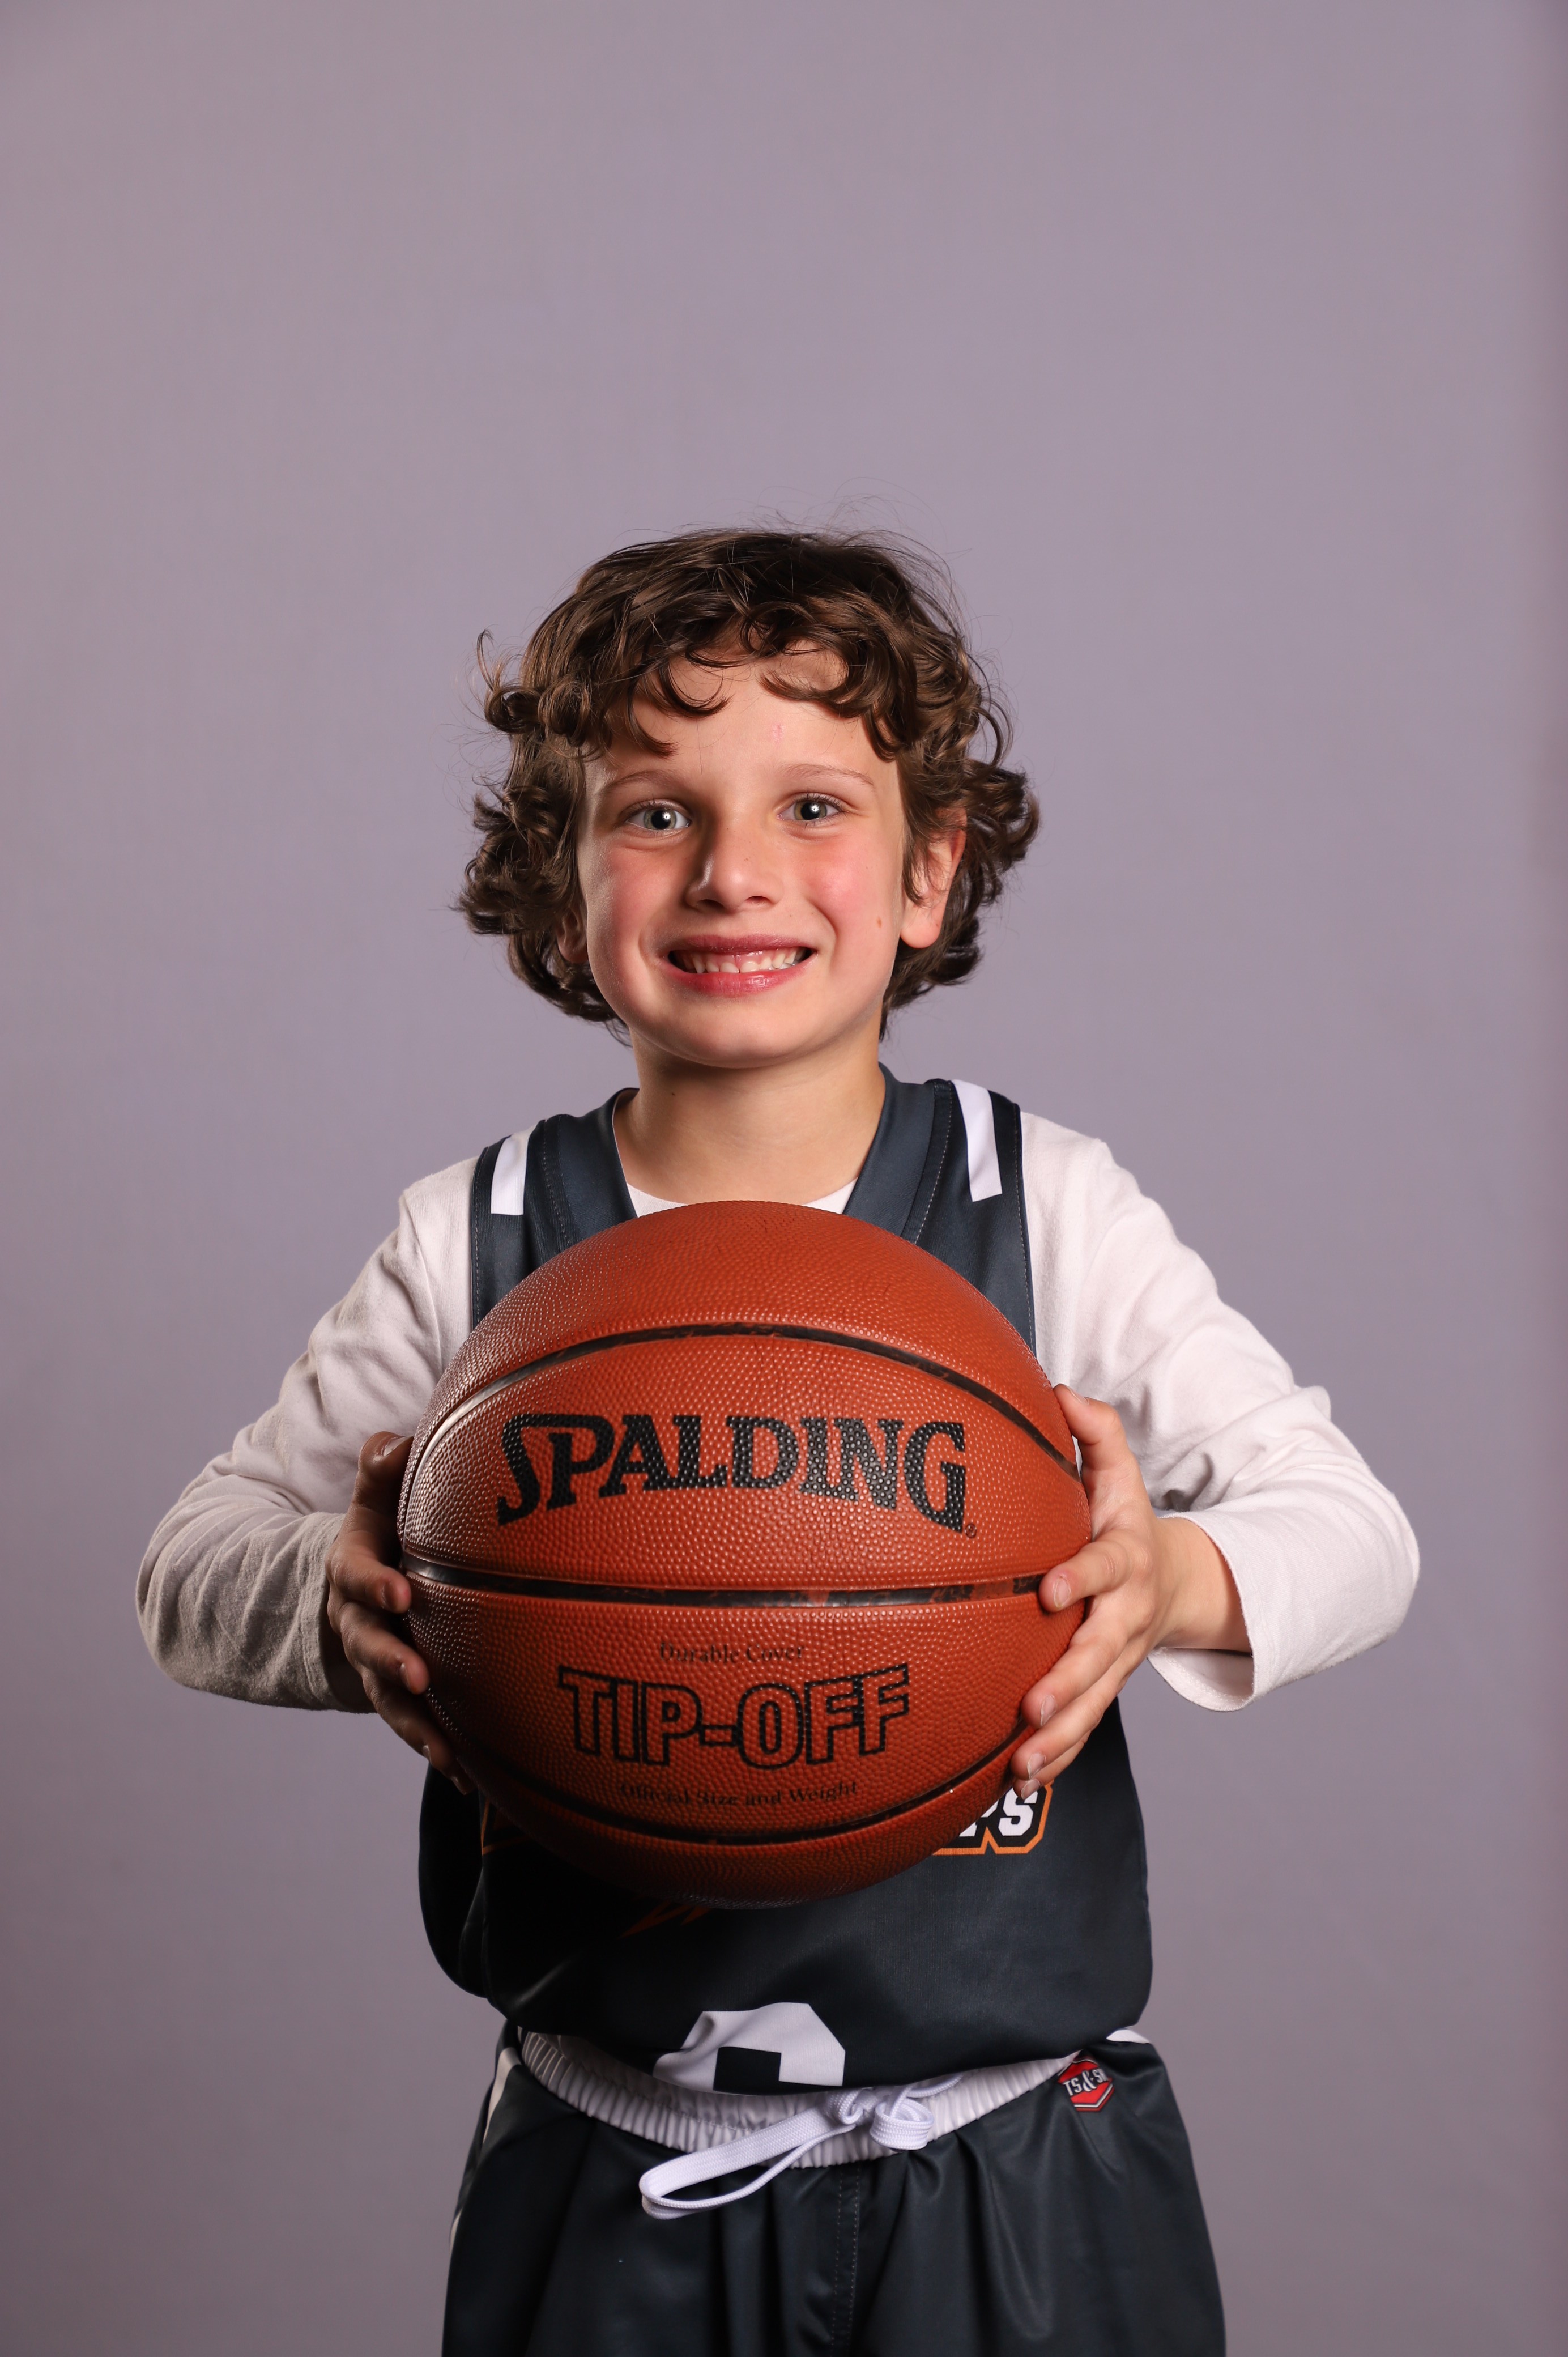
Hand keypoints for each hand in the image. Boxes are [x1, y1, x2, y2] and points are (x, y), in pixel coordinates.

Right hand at [325, 1431, 472, 1791]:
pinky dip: (438, 1752)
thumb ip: (381, 1472)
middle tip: (419, 1675)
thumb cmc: (382, 1531)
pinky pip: (415, 1727)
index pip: (355, 1574)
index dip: (374, 1585)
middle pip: (367, 1644)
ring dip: (416, 1726)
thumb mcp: (373, 1500)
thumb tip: (393, 1442)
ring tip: (446, 1754)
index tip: (402, 1593)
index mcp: (351, 1569)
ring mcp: (375, 1664)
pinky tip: (469, 1780)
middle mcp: (356, 1622)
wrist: (360, 1587)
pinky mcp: (397, 1697)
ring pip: (388, 1699)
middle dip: (390, 1661)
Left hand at [1009, 1387, 1246, 1795]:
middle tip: (1030, 1706)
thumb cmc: (1125, 1520)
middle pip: (1100, 1654)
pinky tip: (1019, 1783)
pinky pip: (1082, 1730)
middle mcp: (1124, 1617)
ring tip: (1020, 1767)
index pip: (1104, 1567)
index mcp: (1125, 1560)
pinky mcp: (1104, 1690)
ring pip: (1092, 1705)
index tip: (1048, 1589)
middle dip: (1068, 1682)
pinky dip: (1057, 1759)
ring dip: (1059, 1739)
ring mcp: (1117, 1660)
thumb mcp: (1120, 1471)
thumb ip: (1094, 1431)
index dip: (1081, 1577)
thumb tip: (1058, 1390)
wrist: (1176, 1583)